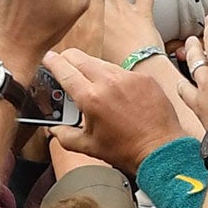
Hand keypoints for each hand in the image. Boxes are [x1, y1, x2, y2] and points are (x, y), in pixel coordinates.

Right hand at [43, 49, 184, 173]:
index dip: (52, 62)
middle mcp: (108, 81)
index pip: (65, 70)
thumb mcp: (88, 146)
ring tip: (89, 81)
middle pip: (80, 58)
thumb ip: (65, 136)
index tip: (47, 58)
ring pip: (101, 62)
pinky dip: (113, 77)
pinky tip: (114, 90)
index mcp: (91, 97)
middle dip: (68, 59)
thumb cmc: (125, 150)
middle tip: (63, 64)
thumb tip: (53, 129)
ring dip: (91, 68)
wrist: (160, 149)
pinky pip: (122, 71)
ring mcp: (128, 77)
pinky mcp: (143, 78)